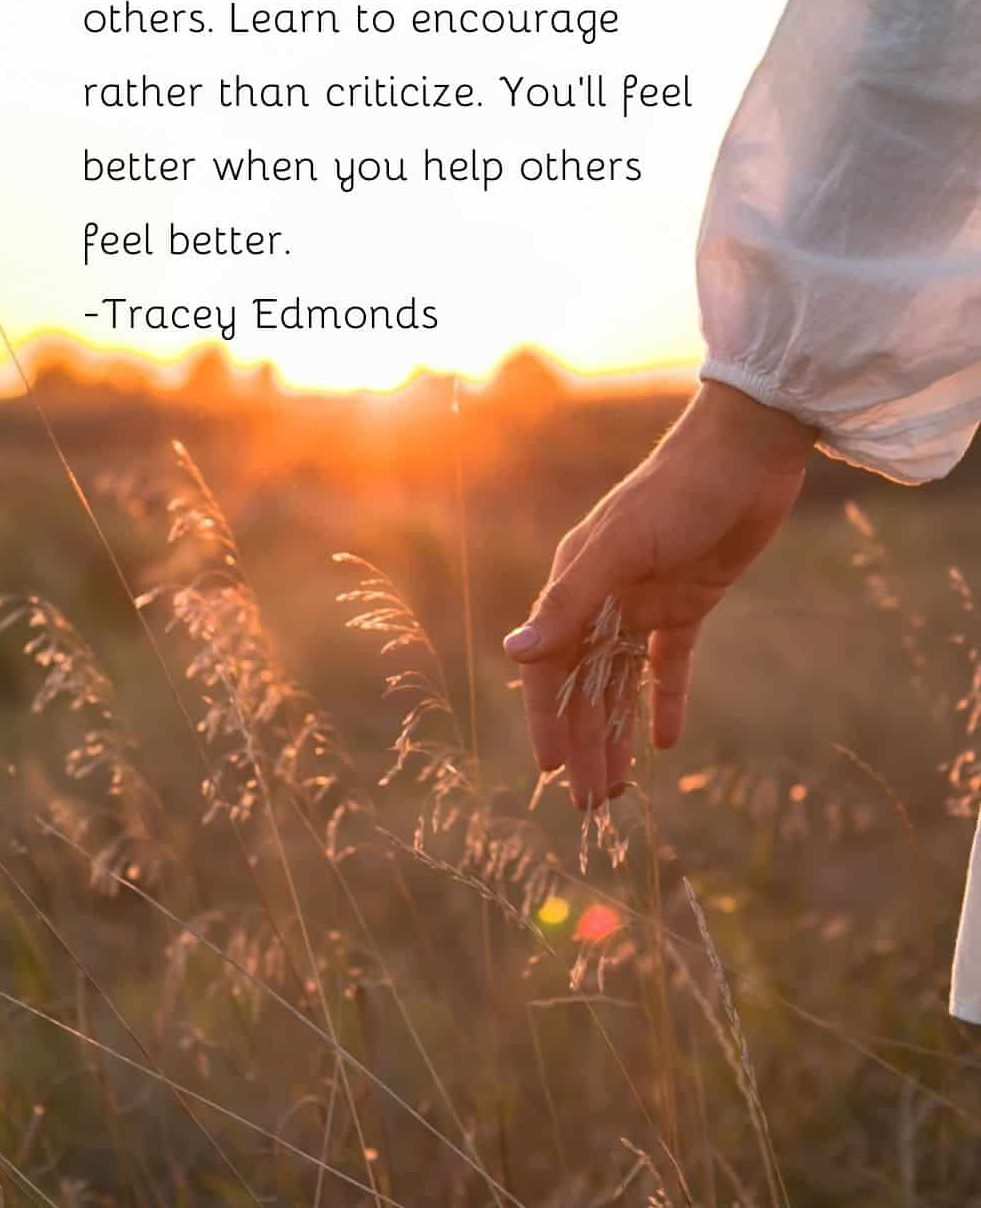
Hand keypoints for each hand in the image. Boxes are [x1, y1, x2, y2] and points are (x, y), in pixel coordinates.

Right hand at [503, 380, 816, 806]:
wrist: (746, 453)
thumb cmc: (676, 492)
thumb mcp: (620, 548)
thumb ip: (568, 603)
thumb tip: (512, 654)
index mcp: (577, 582)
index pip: (551, 665)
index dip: (548, 719)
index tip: (552, 771)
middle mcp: (604, 596)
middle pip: (587, 684)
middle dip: (586, 742)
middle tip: (592, 804)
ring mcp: (647, 600)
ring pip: (623, 681)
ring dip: (618, 731)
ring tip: (619, 788)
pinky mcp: (691, 601)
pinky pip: (670, 662)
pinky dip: (666, 700)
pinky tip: (666, 742)